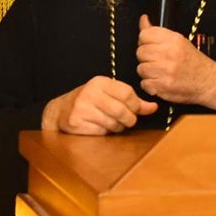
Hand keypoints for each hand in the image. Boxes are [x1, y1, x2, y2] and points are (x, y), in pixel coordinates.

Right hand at [41, 76, 156, 134]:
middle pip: (122, 111)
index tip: (135, 110)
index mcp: (100, 82)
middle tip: (126, 121)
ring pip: (113, 123)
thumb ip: (133, 102)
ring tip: (111, 124)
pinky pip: (101, 131)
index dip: (136, 106)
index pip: (128, 94)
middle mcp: (90, 92)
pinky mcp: (76, 122)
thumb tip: (154, 107)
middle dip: (129, 120)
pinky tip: (99, 127)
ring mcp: (81, 107)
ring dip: (117, 128)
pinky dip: (104, 133)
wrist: (61, 111)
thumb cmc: (91, 103)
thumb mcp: (111, 96)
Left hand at [135, 15, 215, 112]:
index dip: (146, 41)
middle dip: (147, 57)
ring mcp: (165, 71)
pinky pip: (144, 83)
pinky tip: (161, 82)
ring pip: (141, 68)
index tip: (152, 46)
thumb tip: (143, 19)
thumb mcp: (179, 41)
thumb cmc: (193, 61)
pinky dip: (150, 85)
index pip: (144, 35)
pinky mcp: (162, 86)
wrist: (208, 81)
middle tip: (158, 61)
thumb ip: (157, 32)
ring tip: (160, 72)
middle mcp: (169, 53)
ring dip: (148, 72)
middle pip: (140, 52)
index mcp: (174, 40)